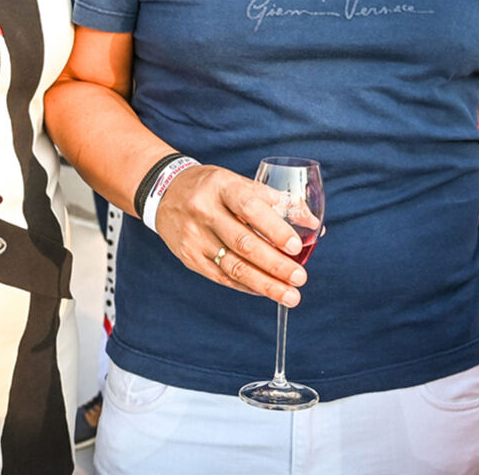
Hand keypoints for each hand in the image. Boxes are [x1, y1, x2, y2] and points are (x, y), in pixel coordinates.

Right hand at [153, 164, 306, 306]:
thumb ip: (277, 201)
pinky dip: (247, 286)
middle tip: (300, 279)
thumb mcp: (240, 183)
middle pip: (243, 243)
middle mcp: (205, 212)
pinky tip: (265, 291)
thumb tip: (313, 225)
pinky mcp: (189, 257)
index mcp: (221, 187)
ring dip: (265, 284)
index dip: (274, 228)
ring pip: (233, 267)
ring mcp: (195, 238)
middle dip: (275, 265)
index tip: (296, 247)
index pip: (250, 208)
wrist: (164, 192)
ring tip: (290, 295)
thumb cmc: (213, 187)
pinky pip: (222, 277)